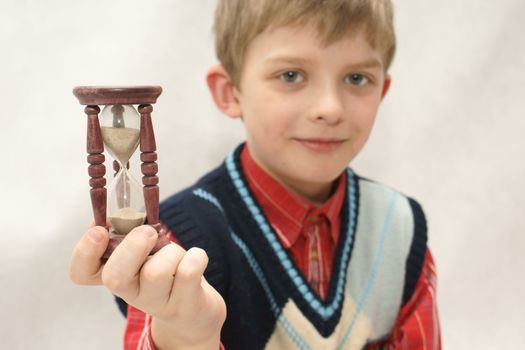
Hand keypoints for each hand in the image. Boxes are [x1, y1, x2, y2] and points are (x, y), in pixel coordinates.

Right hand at [69, 225, 225, 348]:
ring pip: (158, 271)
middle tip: (148, 233)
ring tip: (177, 254)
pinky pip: (189, 271)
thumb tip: (121, 213)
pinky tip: (195, 259)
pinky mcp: (185, 305)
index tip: (99, 230)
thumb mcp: (145, 252)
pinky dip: (196, 256)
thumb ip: (131, 235)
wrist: (194, 311)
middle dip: (133, 247)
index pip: (81, 272)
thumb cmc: (166, 270)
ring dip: (172, 251)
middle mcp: (130, 293)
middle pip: (115, 277)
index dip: (84, 251)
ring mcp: (157, 303)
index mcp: (115, 275)